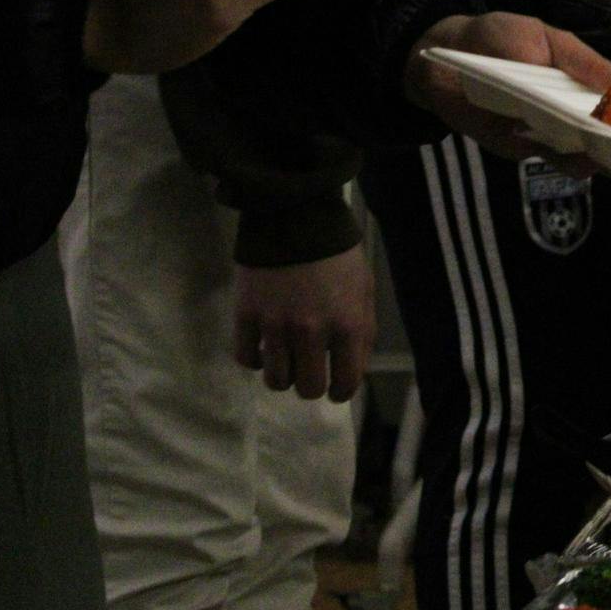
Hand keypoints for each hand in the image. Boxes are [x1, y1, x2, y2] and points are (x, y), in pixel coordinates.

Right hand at [233, 245, 374, 401]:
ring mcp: (276, 326)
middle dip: (312, 385)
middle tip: (310, 372)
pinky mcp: (246, 316)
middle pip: (307, 388)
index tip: (336, 388)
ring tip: (287, 359)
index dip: (341, 391)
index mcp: (348, 326)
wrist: (296, 218)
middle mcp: (311, 332)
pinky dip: (256, 360)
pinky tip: (265, 348)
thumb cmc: (339, 255)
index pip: (345, 383)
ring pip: (276, 380)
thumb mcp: (364, 291)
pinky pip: (246, 359)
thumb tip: (351, 369)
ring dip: (284, 375)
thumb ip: (361, 332)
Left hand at [405, 11, 610, 164]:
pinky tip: (584, 154)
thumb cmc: (499, 39)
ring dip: (607, 156)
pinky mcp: (522, 150)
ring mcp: (549, 135)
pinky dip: (569, 159)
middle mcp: (573, 114)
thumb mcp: (548, 40)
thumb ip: (587, 64)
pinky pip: (552, 160)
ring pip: (587, 156)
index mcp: (585, 85)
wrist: (439, 57)